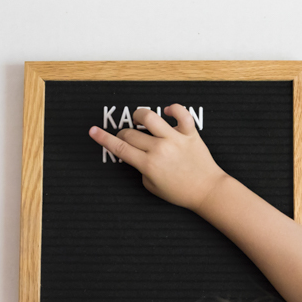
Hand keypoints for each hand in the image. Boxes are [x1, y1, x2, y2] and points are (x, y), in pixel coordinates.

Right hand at [88, 104, 227, 210]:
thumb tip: (137, 155)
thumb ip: (142, 170)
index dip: (103, 138)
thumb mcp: (153, 187)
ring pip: (149, 117)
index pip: (119, 148)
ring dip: (139, 115)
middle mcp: (160, 149)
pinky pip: (181, 113)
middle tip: (127, 138)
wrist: (208, 191)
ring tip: (139, 120)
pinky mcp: (190, 133)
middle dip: (123, 134)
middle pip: (130, 133)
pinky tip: (167, 112)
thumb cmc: (182, 192)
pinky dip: (173, 108)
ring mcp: (175, 139)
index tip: (93, 131)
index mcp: (148, 165)